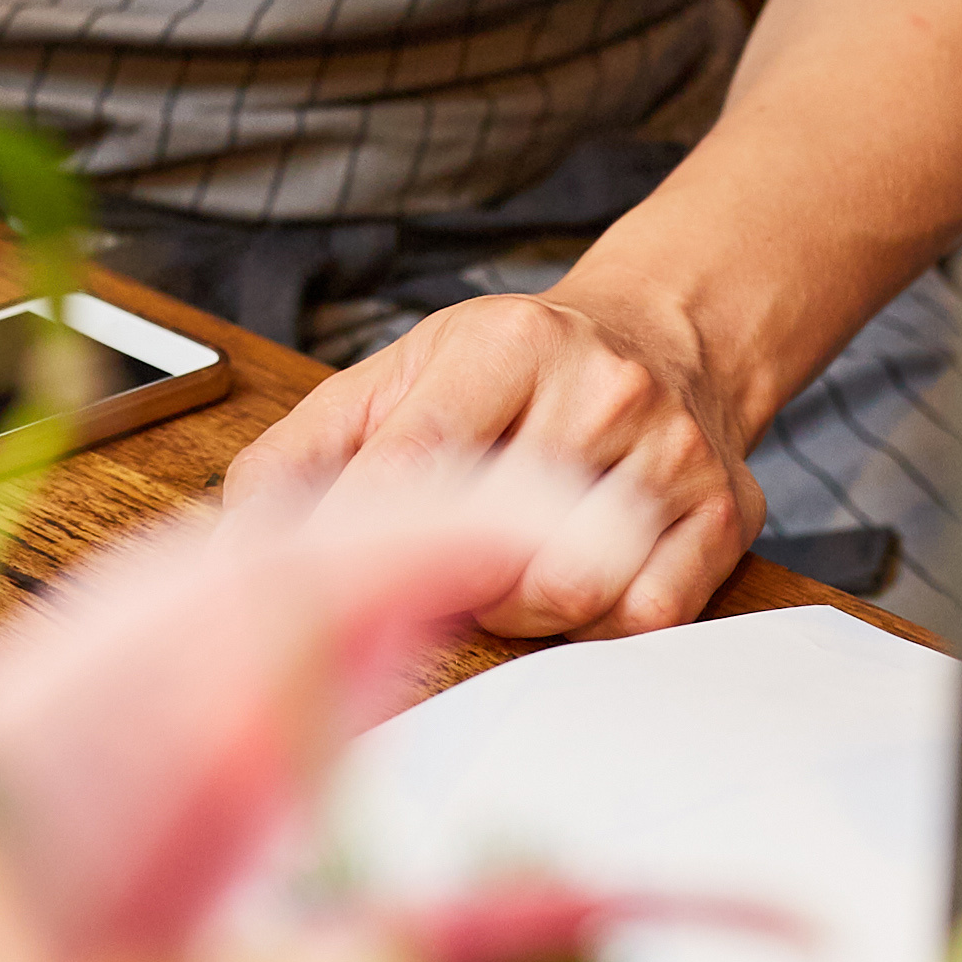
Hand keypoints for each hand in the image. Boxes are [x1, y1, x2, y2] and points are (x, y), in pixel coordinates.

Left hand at [220, 287, 762, 637]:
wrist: (666, 337)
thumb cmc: (513, 371)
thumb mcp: (399, 376)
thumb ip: (306, 450)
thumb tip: (236, 542)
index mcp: (507, 342)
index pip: (420, 459)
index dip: (363, 536)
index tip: (322, 588)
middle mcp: (601, 388)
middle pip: (499, 542)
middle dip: (449, 580)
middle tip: (437, 576)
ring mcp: (670, 453)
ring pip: (571, 591)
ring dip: (520, 608)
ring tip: (507, 569)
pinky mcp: (724, 513)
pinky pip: (644, 618)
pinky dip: (596, 624)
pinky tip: (576, 581)